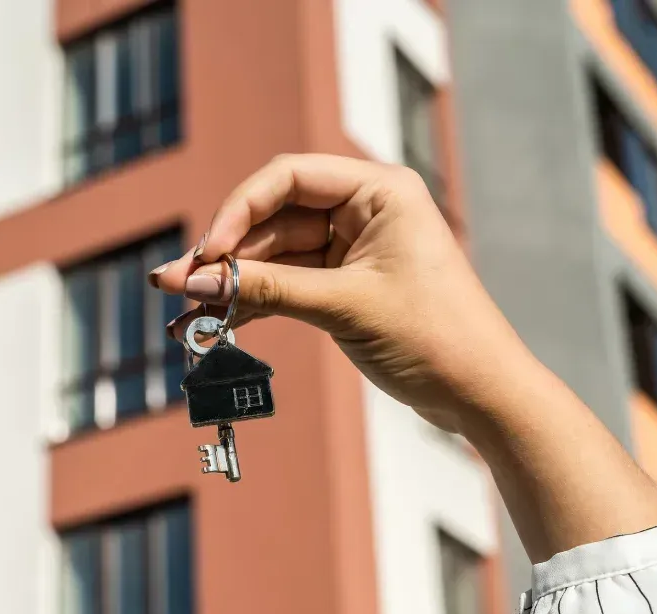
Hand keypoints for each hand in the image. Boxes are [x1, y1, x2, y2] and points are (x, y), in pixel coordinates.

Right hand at [149, 153, 539, 433]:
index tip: (207, 253)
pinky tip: (215, 323)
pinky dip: (255, 302)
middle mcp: (364, 210)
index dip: (238, 210)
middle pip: (274, 216)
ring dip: (232, 282)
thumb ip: (265, 290)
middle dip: (226, 253)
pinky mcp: (346, 285)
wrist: (480, 392)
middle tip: (176, 284)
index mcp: (379, 191)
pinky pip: (288, 283)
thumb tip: (192, 283)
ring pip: (275, 255)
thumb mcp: (342, 307)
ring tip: (182, 311)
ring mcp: (353, 248)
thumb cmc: (434, 337)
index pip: (288, 178)